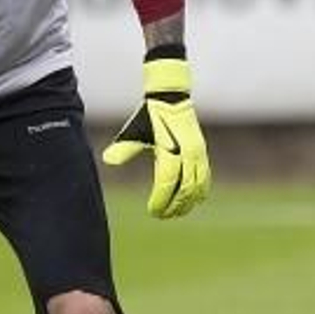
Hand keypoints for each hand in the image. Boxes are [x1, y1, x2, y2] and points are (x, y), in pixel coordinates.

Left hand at [102, 57, 210, 217]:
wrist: (171, 97)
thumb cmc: (149, 116)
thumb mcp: (134, 130)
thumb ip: (124, 147)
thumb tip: (108, 160)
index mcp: (170, 148)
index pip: (167, 182)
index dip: (161, 200)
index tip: (152, 211)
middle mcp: (188, 152)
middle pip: (185, 189)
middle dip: (174, 206)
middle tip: (162, 216)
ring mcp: (198, 153)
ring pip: (198, 186)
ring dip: (188, 203)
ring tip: (176, 213)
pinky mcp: (203, 153)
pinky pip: (205, 178)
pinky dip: (200, 192)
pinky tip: (192, 201)